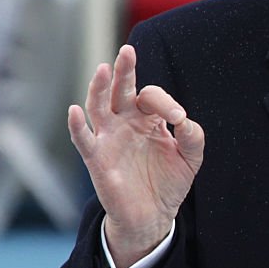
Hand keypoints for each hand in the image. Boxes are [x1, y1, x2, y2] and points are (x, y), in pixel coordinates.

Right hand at [68, 44, 204, 267]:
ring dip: (98, 88)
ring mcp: (109, 138)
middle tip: (128, 51)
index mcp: (148, 118)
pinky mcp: (97, 159)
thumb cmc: (169, 183)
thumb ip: (193, 136)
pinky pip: (84, 139)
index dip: (166, 102)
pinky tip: (75, 110)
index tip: (180, 118)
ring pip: (99, 107)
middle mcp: (126, 123)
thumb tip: (184, 119)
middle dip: (124, 70)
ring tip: (103, 69)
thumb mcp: (190, 158)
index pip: (151, 96)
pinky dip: (77, 125)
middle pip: (120, 90)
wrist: (153, 216)